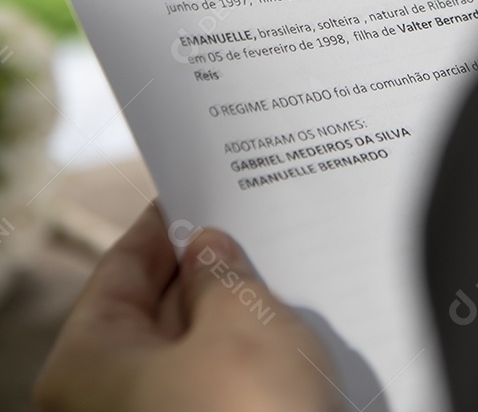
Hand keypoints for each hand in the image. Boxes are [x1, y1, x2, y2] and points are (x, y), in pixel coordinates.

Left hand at [34, 203, 341, 411]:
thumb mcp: (239, 321)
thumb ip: (221, 272)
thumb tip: (211, 249)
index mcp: (86, 368)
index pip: (122, 269)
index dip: (164, 223)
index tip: (197, 189)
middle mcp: (107, 406)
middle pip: (155, 312)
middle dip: (207, 269)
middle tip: (252, 223)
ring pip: (191, 354)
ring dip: (234, 315)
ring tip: (281, 270)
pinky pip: (216, 391)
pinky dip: (246, 361)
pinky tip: (289, 331)